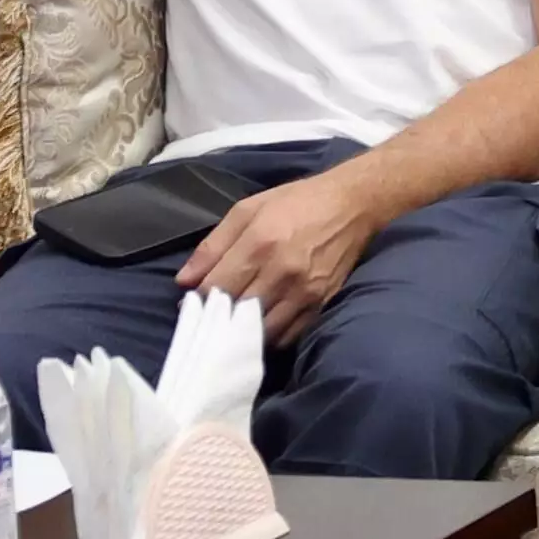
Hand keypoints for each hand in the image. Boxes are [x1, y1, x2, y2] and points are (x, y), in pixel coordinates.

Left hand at [179, 169, 385, 341]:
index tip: (192, 305)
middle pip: (236, 313)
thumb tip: (184, 281)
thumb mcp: (248, 209)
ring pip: (261, 331)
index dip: (198, 301)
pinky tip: (263, 326)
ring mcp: (304, 291)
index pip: (215, 289)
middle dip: (218, 318)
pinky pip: (289, 335)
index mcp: (259, 244)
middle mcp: (281, 272)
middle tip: (211, 317)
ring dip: (243, 332)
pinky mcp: (322, 302)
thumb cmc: (297, 201)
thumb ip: (213, 245)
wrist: (353, 203)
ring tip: (235, 325)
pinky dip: (271, 336)